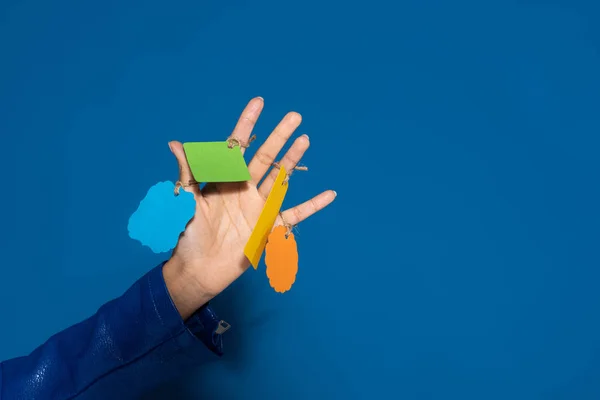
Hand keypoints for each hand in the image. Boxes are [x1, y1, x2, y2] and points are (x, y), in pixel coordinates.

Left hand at [163, 97, 335, 318]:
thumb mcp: (187, 202)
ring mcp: (259, 207)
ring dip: (293, 160)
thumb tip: (175, 144)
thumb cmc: (189, 234)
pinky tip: (330, 194)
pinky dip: (314, 206)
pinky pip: (296, 214)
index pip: (238, 147)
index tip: (259, 103)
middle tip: (294, 116)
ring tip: (305, 139)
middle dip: (278, 136)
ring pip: (280, 179)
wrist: (199, 269)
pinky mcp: (270, 228)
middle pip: (265, 158)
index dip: (247, 125)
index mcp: (225, 181)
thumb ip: (187, 173)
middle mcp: (245, 190)